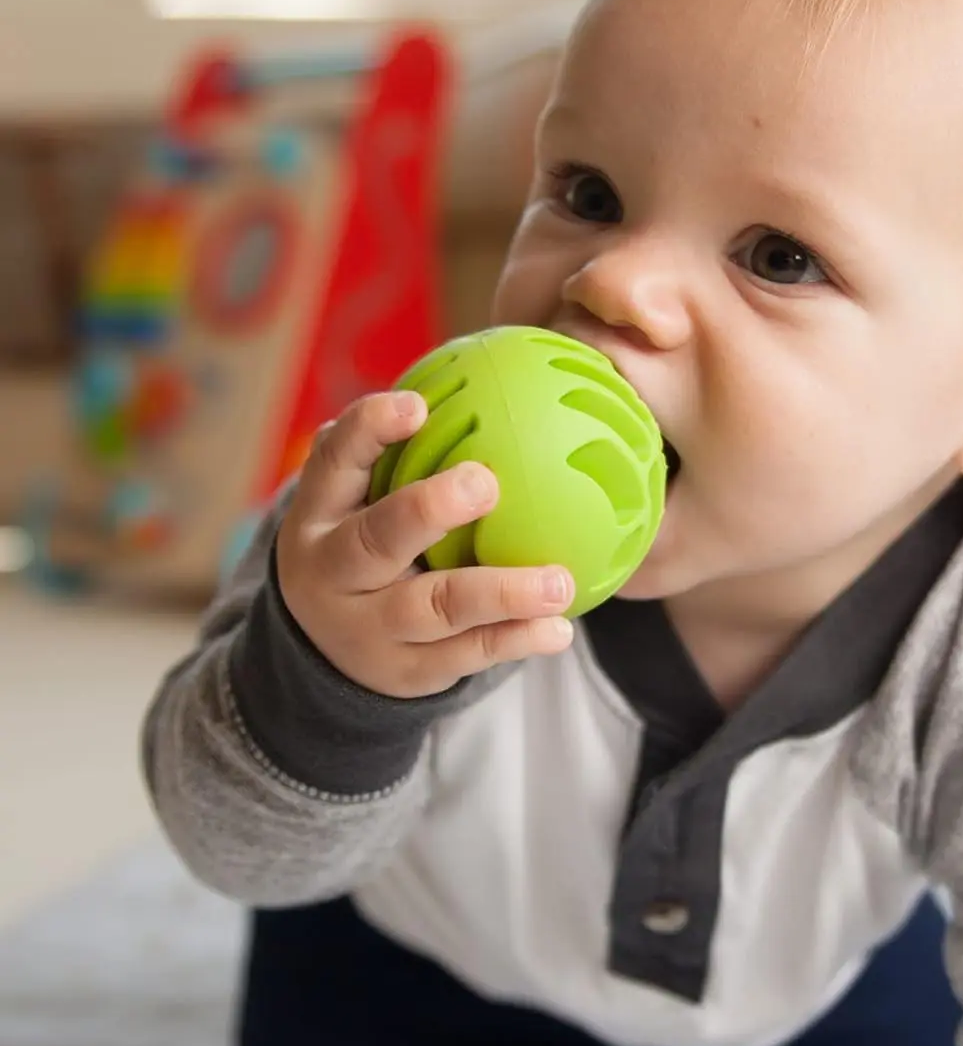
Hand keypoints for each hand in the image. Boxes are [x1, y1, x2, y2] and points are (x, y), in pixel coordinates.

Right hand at [275, 391, 575, 698]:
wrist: (325, 657)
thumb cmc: (364, 547)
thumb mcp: (357, 502)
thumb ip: (398, 452)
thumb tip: (490, 375)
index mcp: (319, 514)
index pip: (333, 463)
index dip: (369, 432)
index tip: (417, 405)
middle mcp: (335, 571)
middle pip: (376, 540)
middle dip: (427, 510)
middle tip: (485, 482)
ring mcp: (369, 626)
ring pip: (433, 608)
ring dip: (501, 593)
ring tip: (559, 582)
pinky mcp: (408, 670)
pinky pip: (466, 655)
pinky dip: (515, 641)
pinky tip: (560, 629)